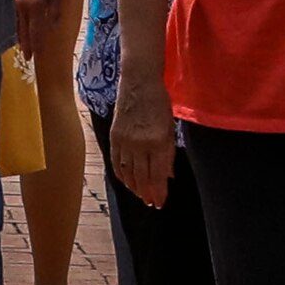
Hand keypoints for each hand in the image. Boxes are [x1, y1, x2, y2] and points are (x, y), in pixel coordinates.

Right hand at [108, 79, 176, 205]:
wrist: (138, 81)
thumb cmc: (159, 103)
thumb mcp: (170, 128)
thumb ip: (169, 154)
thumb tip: (168, 176)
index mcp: (158, 141)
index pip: (158, 175)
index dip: (159, 191)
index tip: (160, 203)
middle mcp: (140, 143)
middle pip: (142, 176)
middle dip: (146, 192)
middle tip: (150, 203)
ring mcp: (125, 139)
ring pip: (127, 171)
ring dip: (133, 186)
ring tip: (139, 194)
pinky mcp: (114, 135)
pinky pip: (115, 160)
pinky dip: (120, 173)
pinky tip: (125, 180)